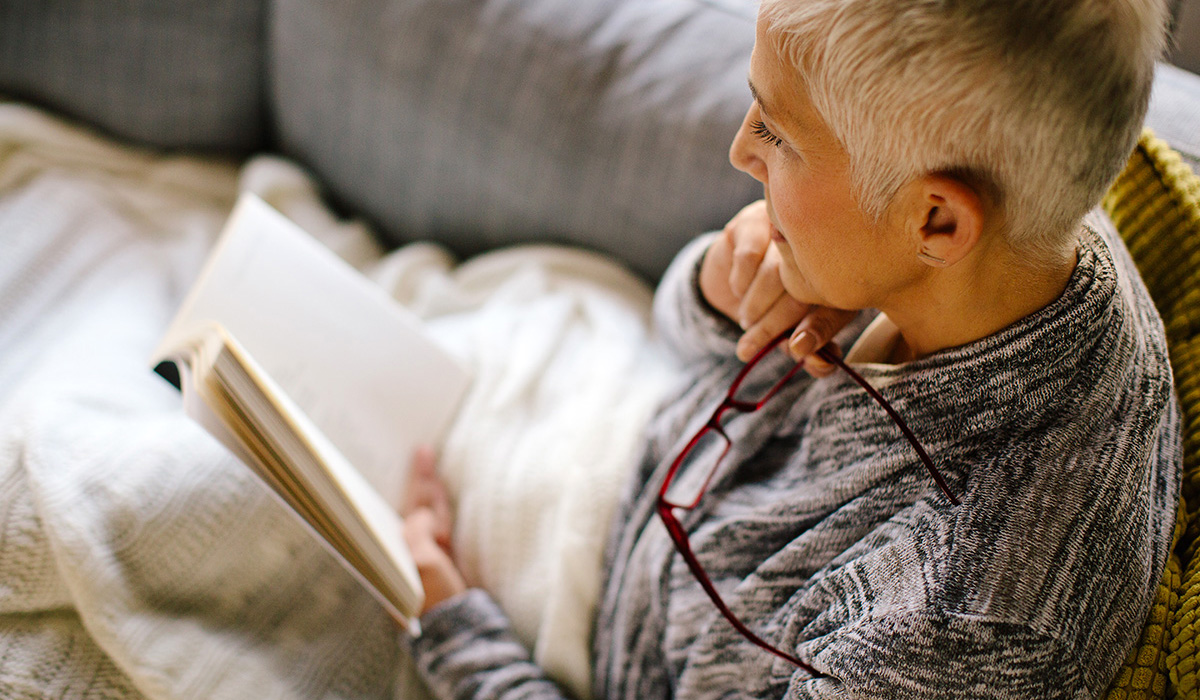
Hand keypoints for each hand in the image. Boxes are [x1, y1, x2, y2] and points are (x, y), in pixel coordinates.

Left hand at [399, 445, 466, 614]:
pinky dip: (441, 509)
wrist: (461, 632)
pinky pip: (442, 527)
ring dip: (430, 490)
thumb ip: (418, 534)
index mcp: (397, 554)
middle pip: (413, 508)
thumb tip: (421, 517)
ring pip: (428, 515)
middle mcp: (408, 553)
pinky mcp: (444, 563)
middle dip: (419, 481)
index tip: (416, 460)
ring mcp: (427, 557)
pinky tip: (439, 497)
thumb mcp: (424, 565)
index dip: (413, 483)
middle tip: (422, 450)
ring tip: (428, 463)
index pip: (404, 509)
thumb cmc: (435, 602)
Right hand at [699, 200, 854, 375]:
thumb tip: (819, 364)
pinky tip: (739, 290)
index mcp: (840, 275)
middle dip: (772, 327)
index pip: (836, 306)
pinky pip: (748, 257)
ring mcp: (788, 229)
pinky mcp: (756, 220)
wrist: (735, 272)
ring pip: (773, 274)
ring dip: (754, 306)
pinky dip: (740, 282)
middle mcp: (819, 246)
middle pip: (802, 290)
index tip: (797, 351)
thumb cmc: (774, 305)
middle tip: (748, 350)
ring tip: (745, 321)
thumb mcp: (790, 331)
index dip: (818, 333)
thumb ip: (808, 351)